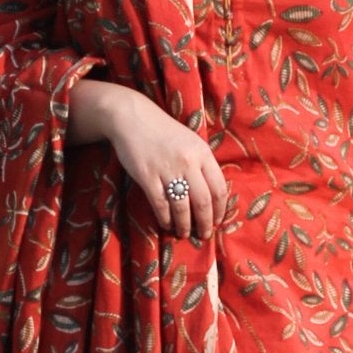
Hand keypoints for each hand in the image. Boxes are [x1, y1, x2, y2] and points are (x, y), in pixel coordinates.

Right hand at [105, 89, 228, 239]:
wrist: (132, 118)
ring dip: (184, 225)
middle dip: (205, 223)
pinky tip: (167, 224)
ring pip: (182, 206)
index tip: (218, 222)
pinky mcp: (147, 176)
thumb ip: (202, 164)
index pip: (219, 188)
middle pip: (203, 201)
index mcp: (202, 153)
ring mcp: (167, 169)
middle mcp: (188, 162)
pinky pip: (160, 204)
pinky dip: (165, 218)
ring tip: (184, 233)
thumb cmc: (164, 132)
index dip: (220, 210)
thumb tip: (212, 195)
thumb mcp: (191, 142)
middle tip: (204, 235)